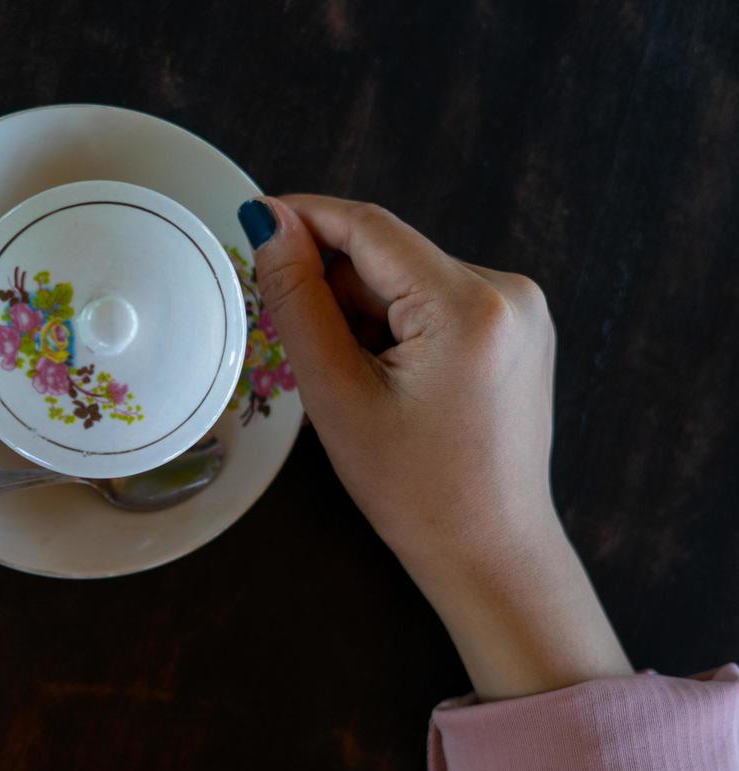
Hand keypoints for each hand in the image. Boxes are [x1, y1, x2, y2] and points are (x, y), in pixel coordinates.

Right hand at [239, 195, 629, 698]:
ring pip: (409, 281)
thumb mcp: (337, 395)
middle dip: (334, 287)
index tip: (251, 218)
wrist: (489, 550)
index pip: (370, 227)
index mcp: (469, 305)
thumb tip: (272, 226)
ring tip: (354, 385)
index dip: (305, 216)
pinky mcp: (518, 329)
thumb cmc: (412, 490)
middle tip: (299, 346)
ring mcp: (521, 309)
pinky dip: (396, 327)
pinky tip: (386, 381)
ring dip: (364, 313)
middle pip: (390, 256)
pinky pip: (437, 303)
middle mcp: (509, 291)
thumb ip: (299, 301)